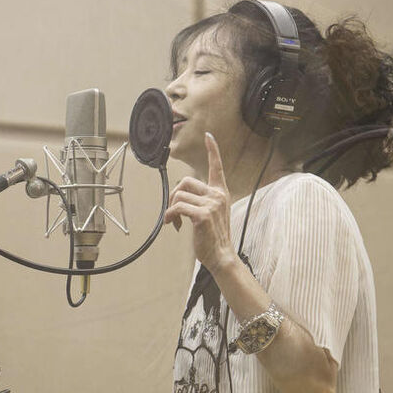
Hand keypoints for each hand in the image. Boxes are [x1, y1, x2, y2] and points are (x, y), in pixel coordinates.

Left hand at [164, 132, 235, 271]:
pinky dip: (171, 216)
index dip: (213, 150)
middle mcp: (218, 195)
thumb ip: (201, 200)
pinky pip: (178, 207)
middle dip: (174, 195)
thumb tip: (180, 195)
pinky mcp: (203, 215)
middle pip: (186, 182)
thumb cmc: (213, 236)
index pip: (217, 167)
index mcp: (221, 193)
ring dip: (171, 209)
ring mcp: (212, 204)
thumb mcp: (211, 213)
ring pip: (179, 195)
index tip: (209, 136)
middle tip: (173, 211)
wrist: (221, 256)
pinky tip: (174, 225)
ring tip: (176, 222)